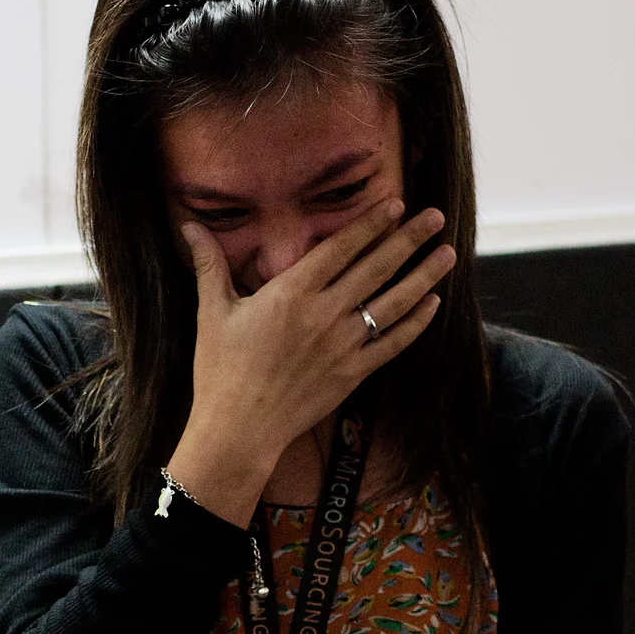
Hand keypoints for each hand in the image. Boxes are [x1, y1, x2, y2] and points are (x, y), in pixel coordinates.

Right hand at [160, 199, 453, 526]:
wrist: (238, 429)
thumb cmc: (220, 370)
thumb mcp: (211, 312)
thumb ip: (209, 265)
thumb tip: (188, 227)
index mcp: (291, 293)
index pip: (341, 248)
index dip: (371, 223)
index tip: (396, 204)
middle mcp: (323, 314)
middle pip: (376, 268)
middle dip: (409, 239)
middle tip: (435, 217)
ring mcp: (343, 346)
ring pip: (393, 303)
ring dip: (423, 275)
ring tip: (447, 253)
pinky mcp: (352, 374)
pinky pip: (392, 344)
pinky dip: (415, 324)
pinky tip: (433, 304)